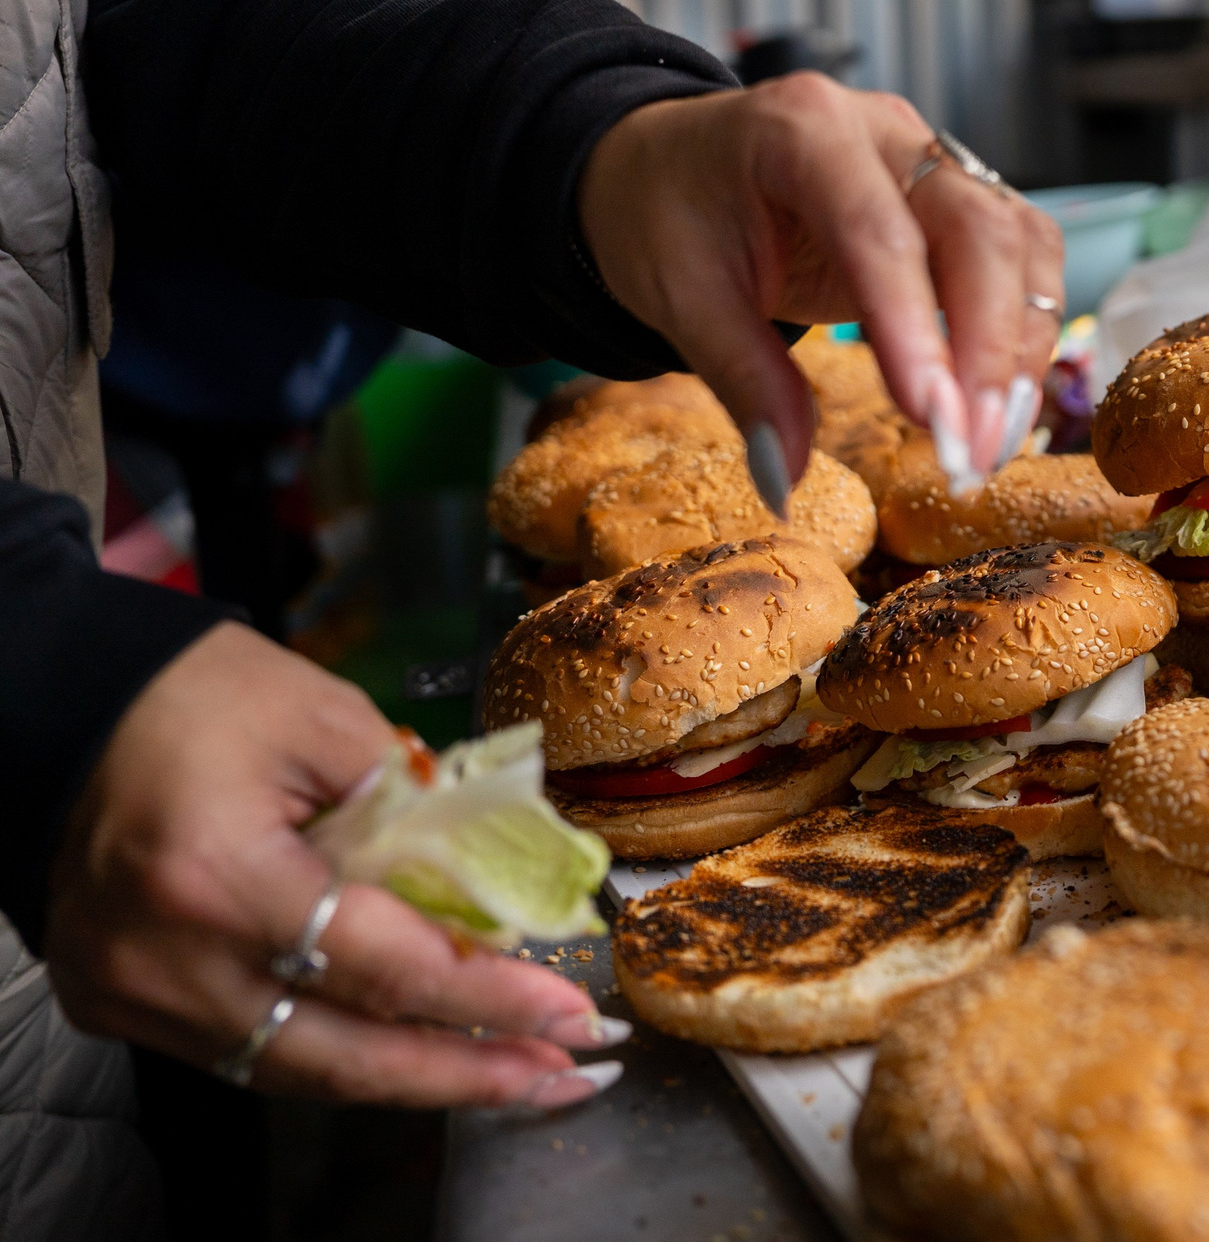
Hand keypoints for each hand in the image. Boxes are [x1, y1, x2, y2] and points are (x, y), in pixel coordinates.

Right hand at [48, 625, 622, 1108]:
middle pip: (344, 1052)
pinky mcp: (125, 1007)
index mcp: (215, 873)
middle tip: (568, 1070)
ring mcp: (136, 993)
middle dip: (469, 1071)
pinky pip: (255, 1055)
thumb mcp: (329, 720)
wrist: (69, 710)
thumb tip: (502, 887)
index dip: (487, 997)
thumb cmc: (199, 698)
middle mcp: (165, 957)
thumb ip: (418, 808)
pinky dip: (345, 1058)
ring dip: (417, 1080)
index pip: (381, 965)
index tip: (569, 1010)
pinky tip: (421, 1057)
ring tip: (516, 1077)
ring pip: (301, 1072)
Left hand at [578, 75, 1065, 486]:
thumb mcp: (682, 298)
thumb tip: (786, 484)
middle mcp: (886, 132)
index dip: (916, 331)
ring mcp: (935, 157)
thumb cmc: (670, 214)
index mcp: (802, 132)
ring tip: (991, 445)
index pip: (880, 234)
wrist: (672, 161)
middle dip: (990, 352)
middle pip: (980, 230)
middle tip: (973, 454)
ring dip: (1020, 350)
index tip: (933, 422)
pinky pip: (1022, 257)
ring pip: (1020, 243)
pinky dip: (1024, 333)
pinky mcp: (961, 196)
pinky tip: (1000, 404)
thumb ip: (746, 384)